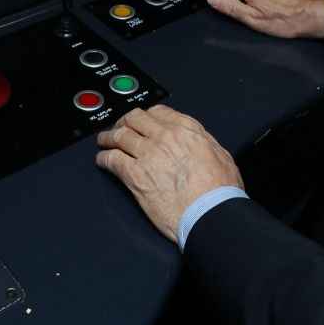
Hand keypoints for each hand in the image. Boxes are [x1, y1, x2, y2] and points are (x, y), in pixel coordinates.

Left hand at [96, 105, 242, 242]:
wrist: (210, 212)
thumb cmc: (220, 191)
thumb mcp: (221, 154)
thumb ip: (204, 142)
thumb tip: (197, 141)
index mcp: (186, 130)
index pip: (159, 111)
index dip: (147, 115)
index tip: (143, 120)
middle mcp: (164, 137)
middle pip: (134, 119)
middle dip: (124, 121)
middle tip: (119, 127)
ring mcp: (147, 154)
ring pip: (119, 136)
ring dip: (108, 137)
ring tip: (104, 140)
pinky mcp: (135, 175)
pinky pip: (112, 159)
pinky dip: (104, 158)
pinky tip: (102, 161)